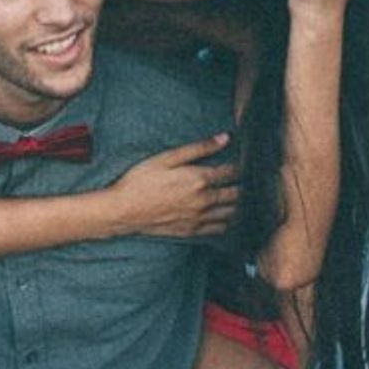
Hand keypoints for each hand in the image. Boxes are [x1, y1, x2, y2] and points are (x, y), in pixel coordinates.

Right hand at [109, 133, 239, 237]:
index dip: (240, 165)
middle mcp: (204, 200)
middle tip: (245, 180)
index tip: (242, 161)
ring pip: (230, 213)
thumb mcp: (167, 158)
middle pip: (235, 194)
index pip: (231, 172)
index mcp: (199, 179)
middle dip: (242, 185)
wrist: (123, 210)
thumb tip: (224, 138)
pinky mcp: (191, 230)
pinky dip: (227, 222)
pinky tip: (226, 216)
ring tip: (239, 197)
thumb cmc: (141, 180)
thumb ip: (198, 148)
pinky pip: (218, 229)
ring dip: (238, 204)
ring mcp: (198, 218)